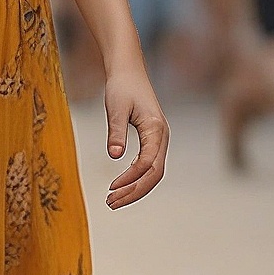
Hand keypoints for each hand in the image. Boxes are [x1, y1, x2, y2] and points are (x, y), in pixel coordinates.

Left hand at [103, 67, 167, 208]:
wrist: (129, 71)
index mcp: (156, 129)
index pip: (148, 163)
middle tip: (110, 203)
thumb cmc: (121, 86)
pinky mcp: (154, 140)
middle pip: (154, 174)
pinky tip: (122, 185)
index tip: (112, 188)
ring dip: (135, 188)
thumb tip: (115, 156)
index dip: (131, 179)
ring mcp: (160, 139)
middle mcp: (162, 137)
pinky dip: (137, 179)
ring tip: (113, 199)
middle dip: (134, 192)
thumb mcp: (115, 107)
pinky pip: (149, 166)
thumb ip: (115, 132)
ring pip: (153, 173)